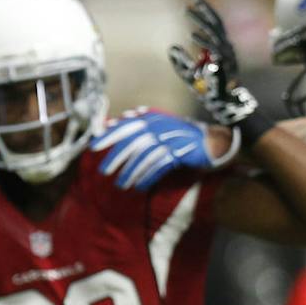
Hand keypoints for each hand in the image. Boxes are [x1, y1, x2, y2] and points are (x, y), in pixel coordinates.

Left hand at [93, 108, 233, 191]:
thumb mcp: (161, 123)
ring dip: (131, 172)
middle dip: (116, 157)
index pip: (126, 125)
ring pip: (144, 157)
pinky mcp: (179, 153)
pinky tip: (140, 186)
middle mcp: (159, 127)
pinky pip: (159, 167)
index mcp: (152, 118)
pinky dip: (148, 177)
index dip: (109, 135)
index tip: (94, 146)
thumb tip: (117, 120)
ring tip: (121, 184)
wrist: (211, 142)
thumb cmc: (182, 134)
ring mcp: (170, 140)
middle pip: (132, 143)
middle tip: (103, 171)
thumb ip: (141, 120)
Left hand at [167, 0, 259, 128]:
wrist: (224, 106)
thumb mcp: (191, 75)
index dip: (203, 9)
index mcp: (220, 47)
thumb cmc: (209, 91)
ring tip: (186, 11)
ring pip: (214, 31)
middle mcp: (226, 48)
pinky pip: (214, 49)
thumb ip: (182, 62)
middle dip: (203, 7)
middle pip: (216, 21)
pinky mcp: (225, 64)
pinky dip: (203, 41)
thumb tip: (171, 48)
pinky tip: (191, 34)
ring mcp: (227, 55)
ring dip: (200, 20)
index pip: (213, 22)